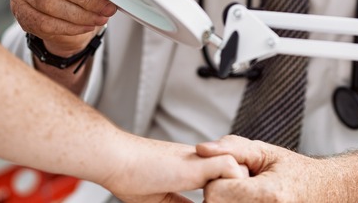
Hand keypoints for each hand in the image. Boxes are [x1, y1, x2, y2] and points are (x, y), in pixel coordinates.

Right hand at [102, 138, 247, 202]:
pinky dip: (233, 182)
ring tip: (229, 199)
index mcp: (193, 169)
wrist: (118, 159)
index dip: (229, 191)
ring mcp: (202, 161)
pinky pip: (232, 168)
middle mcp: (201, 162)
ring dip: (237, 188)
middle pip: (236, 172)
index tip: (226, 201)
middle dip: (237, 191)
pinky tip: (217, 198)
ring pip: (240, 169)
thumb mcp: (162, 198)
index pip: (222, 179)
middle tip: (237, 200)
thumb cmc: (129, 176)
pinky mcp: (200, 163)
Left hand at [197, 135, 357, 202]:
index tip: (240, 173)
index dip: (221, 178)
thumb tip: (201, 149)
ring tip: (250, 194)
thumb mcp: (266, 151)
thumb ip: (232, 148)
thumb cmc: (296, 173)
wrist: (325, 193)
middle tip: (246, 184)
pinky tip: (251, 200)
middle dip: (224, 191)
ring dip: (229, 200)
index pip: (215, 191)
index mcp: (268, 195)